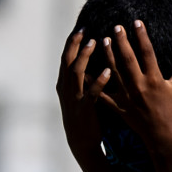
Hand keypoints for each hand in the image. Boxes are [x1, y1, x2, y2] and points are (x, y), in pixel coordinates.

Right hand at [56, 30, 112, 162]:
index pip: (65, 58)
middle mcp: (66, 89)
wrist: (81, 143)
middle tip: (85, 30)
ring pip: (76, 72)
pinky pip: (92, 93)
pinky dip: (99, 81)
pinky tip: (107, 71)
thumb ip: (80, 79)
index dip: (72, 42)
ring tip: (95, 42)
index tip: (81, 28)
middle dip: (75, 43)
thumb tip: (86, 60)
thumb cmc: (83, 117)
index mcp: (64, 85)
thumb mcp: (76, 96)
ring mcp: (74, 99)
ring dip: (85, 56)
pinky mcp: (85, 109)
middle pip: (67, 61)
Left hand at [101, 21, 171, 147]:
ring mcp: (128, 97)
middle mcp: (140, 86)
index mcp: (155, 79)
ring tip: (104, 41)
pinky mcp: (119, 107)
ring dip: (109, 56)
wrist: (162, 135)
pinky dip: (95, 84)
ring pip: (115, 73)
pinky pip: (104, 94)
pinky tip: (87, 71)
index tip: (136, 22)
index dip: (141, 36)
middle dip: (122, 42)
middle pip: (128, 60)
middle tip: (116, 27)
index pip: (147, 52)